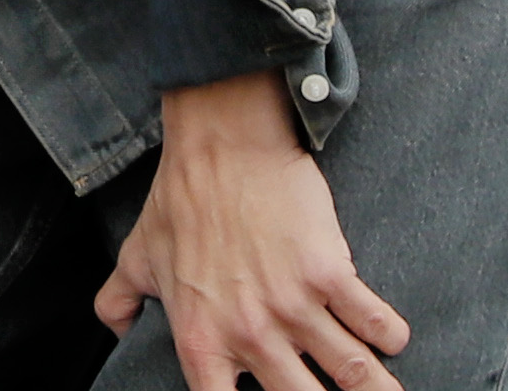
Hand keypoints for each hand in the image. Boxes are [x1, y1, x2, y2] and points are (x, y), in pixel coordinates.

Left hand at [99, 75, 411, 390]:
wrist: (223, 142)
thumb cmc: (180, 198)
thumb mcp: (137, 256)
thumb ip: (119, 301)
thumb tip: (115, 329)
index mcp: (201, 340)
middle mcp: (250, 333)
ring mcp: (294, 305)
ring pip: (351, 371)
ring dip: (376, 388)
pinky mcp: (329, 272)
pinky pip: (372, 320)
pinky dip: (389, 334)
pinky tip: (392, 339)